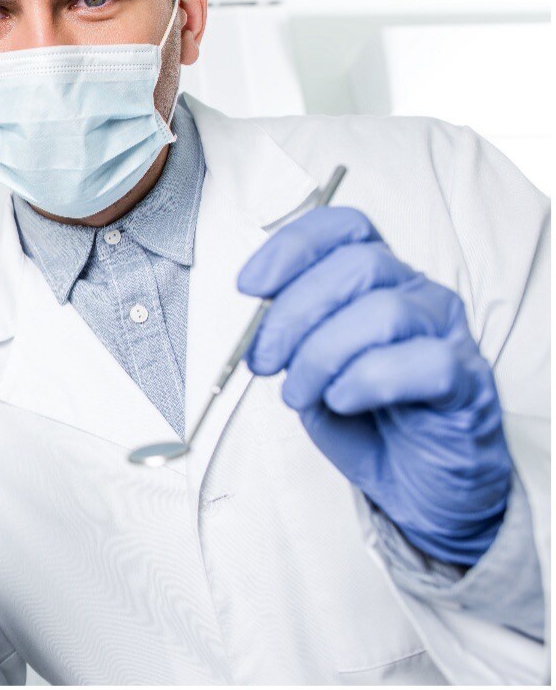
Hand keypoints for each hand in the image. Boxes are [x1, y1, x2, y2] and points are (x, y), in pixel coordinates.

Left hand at [240, 206, 510, 565]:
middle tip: (266, 362)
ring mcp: (447, 335)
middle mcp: (417, 295)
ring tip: (300, 394)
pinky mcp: (467, 382)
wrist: (416, 488)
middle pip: (358, 265)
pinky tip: (343, 402)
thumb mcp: (306, 371)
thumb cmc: (363, 420)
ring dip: (323, 354)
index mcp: (377, 280)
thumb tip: (255, 326)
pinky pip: (425, 362)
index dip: (293, 247)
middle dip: (294, 313)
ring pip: (385, 311)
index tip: (249, 286)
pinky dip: (369, 380)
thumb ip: (287, 338)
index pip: (344, 228)